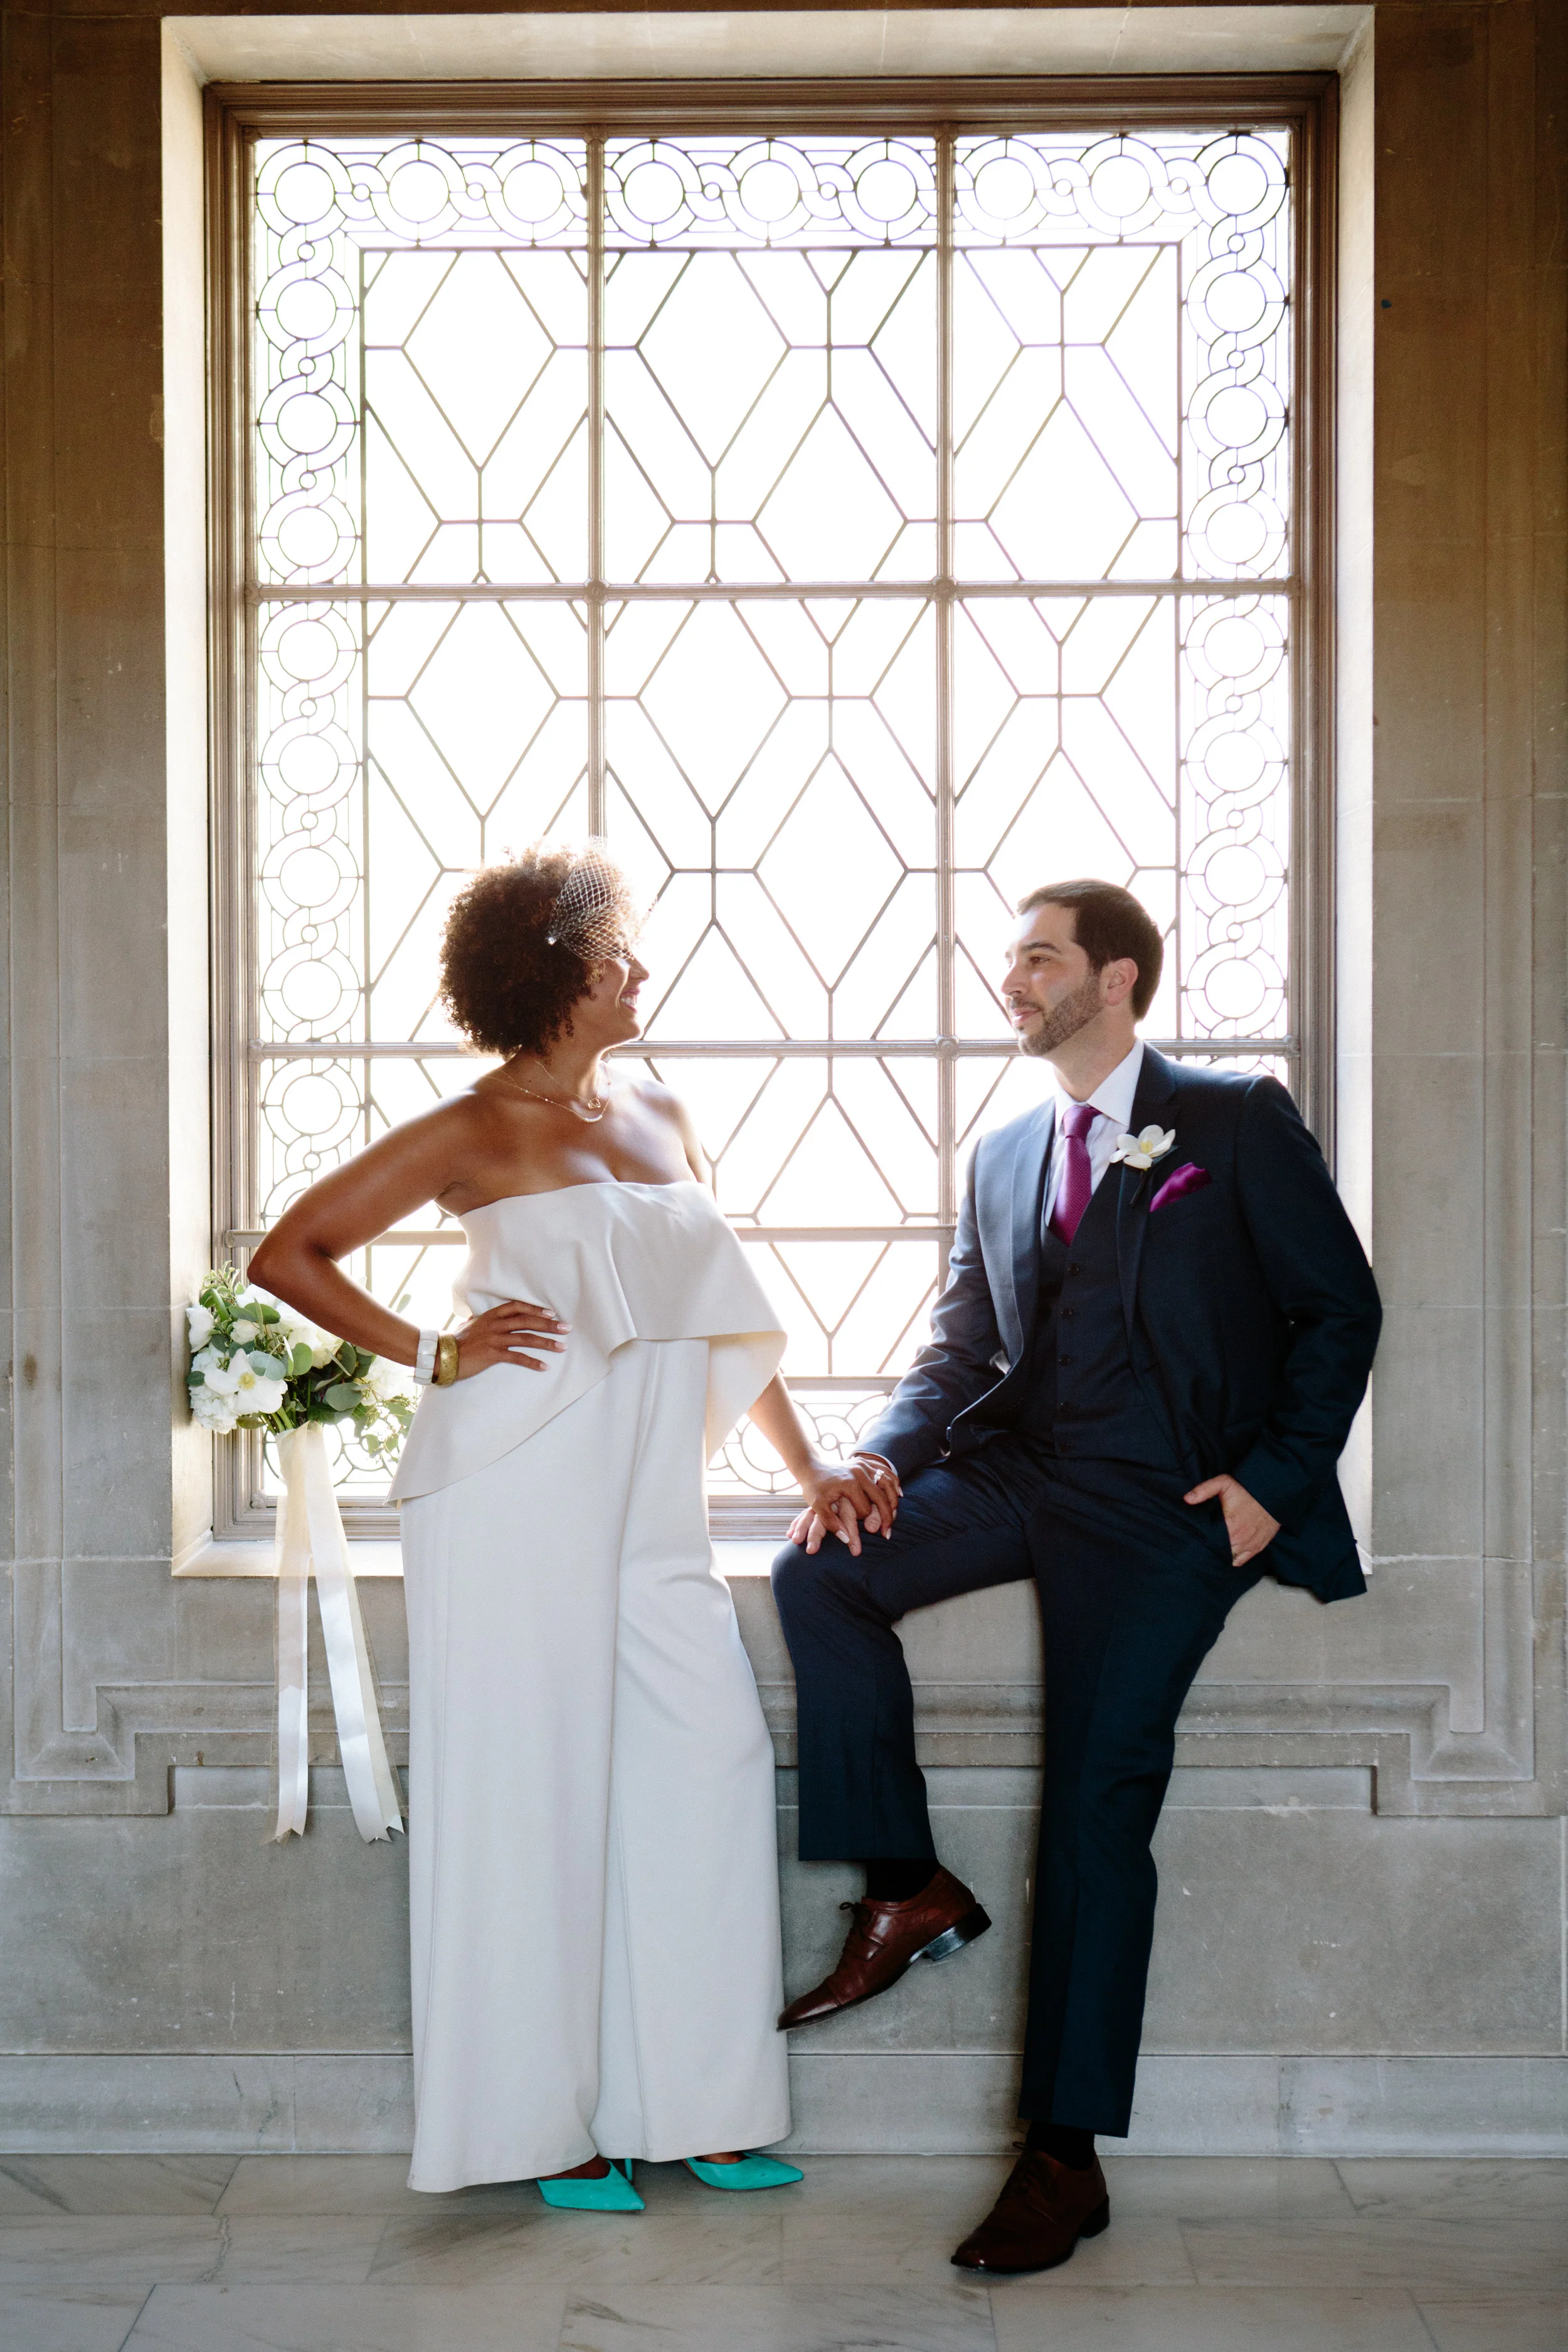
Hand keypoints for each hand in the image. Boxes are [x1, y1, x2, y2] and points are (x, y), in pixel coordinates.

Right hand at [452, 1297, 568, 1377]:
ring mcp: (494, 1339)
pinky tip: (544, 1366)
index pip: (517, 1307)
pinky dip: (532, 1362)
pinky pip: (516, 1357)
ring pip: (525, 1338)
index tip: (551, 1313)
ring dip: (546, 1343)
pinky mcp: (492, 1354)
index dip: (535, 1309)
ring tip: (562, 1347)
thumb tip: (488, 1318)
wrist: (441, 1354)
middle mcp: (494, 1324)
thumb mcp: (471, 1325)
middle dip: (548, 1324)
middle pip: (526, 1320)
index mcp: (490, 1315)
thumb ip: (484, 1321)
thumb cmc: (456, 1341)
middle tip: (566, 1328)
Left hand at [787, 1455, 902, 1557]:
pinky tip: (899, 1495)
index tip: (859, 1526)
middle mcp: (860, 1472)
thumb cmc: (814, 1488)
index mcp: (849, 1483)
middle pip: (881, 1497)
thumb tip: (846, 1540)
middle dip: (886, 1516)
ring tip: (894, 1516)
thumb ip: (831, 1523)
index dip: (863, 1520)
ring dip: (894, 1501)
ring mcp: (864, 1465)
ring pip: (888, 1483)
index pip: (865, 1509)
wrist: (811, 1467)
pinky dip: (894, 1484)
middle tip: (887, 1533)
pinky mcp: (866, 1463)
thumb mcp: (817, 1506)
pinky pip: (886, 1472)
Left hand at [1184, 1472, 1279, 1566]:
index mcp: (1229, 1526)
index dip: (1202, 1541)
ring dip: (1223, 1553)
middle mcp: (1239, 1539)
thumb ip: (1204, 1490)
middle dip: (1211, 1547)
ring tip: (1217, 1546)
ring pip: (1229, 1558)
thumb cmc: (1247, 1490)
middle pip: (1219, 1552)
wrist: (1273, 1494)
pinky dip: (1234, 1558)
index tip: (1198, 1536)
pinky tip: (1228, 1550)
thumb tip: (1187, 1499)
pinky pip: (1241, 1561)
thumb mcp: (1224, 1483)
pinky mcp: (1258, 1547)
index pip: (1210, 1541)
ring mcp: (1249, 1545)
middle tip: (1207, 1540)